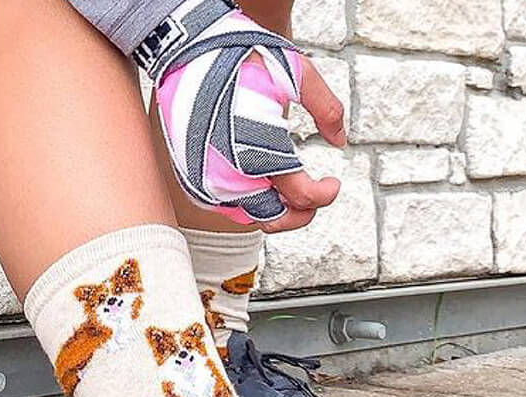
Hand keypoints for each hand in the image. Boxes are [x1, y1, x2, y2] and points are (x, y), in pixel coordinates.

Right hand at [138, 0, 345, 231]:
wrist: (185, 50)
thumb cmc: (238, 56)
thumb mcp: (296, 72)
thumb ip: (326, 109)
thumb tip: (340, 141)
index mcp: (258, 152)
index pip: (301, 196)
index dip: (324, 194)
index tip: (333, 184)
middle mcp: (229, 175)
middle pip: (275, 218)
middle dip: (302, 213)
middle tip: (314, 197)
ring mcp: (208, 181)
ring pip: (250, 217)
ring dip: (274, 209)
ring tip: (288, 189)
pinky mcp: (193, 179)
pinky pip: (226, 207)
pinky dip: (247, 202)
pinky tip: (260, 183)